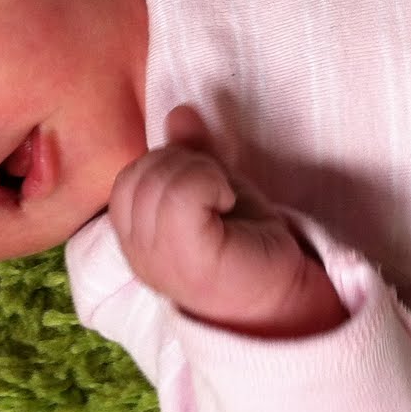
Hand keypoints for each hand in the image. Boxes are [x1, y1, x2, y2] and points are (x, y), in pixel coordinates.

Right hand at [109, 106, 346, 338]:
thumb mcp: (214, 188)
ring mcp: (159, 261)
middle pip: (139, 175)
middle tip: (217, 189)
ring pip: (158, 180)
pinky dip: (208, 183)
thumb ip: (192, 153)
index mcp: (136, 239)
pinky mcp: (190, 260)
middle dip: (182, 164)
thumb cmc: (247, 246)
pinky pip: (181, 196)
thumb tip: (181, 113)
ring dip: (200, 172)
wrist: (284, 299)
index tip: (204, 181)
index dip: (165, 163)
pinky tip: (228, 202)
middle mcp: (138, 254)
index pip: (126, 179)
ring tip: (224, 198)